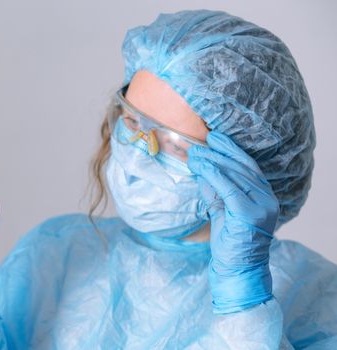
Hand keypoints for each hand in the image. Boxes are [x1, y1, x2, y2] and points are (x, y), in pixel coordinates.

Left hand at [187, 131, 278, 313]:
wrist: (237, 272)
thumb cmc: (230, 245)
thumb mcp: (222, 212)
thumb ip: (215, 192)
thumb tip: (202, 171)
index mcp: (264, 197)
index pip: (247, 167)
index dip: (230, 151)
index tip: (214, 138)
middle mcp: (267, 199)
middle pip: (241, 168)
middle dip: (219, 153)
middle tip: (200, 143)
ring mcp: (262, 206)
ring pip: (235, 176)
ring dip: (212, 162)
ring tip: (195, 154)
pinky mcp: (250, 214)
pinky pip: (229, 189)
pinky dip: (214, 176)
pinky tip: (201, 167)